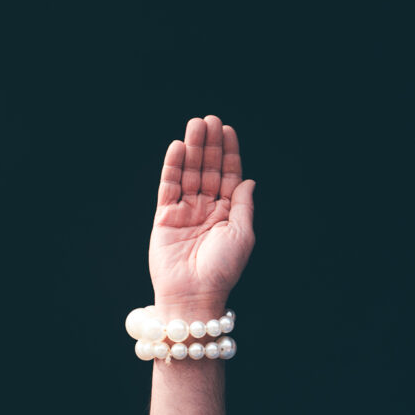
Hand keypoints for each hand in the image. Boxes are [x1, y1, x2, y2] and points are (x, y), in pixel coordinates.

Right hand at [149, 115, 256, 311]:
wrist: (194, 294)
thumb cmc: (222, 269)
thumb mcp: (242, 235)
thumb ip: (243, 205)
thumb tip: (250, 180)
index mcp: (228, 213)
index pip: (229, 176)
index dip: (229, 153)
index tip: (227, 130)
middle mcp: (207, 209)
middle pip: (209, 169)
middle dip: (209, 145)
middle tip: (208, 120)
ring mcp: (185, 211)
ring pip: (189, 173)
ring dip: (192, 149)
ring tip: (194, 125)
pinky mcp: (164, 216)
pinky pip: (169, 186)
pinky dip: (173, 166)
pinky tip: (178, 147)